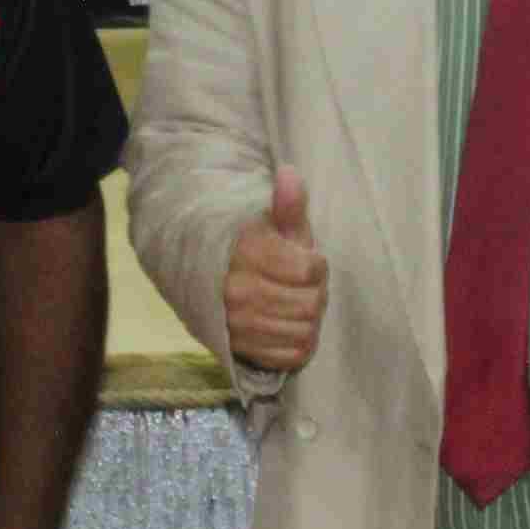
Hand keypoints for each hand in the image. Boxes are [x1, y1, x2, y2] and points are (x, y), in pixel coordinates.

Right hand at [222, 165, 326, 372]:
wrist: (212, 280)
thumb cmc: (255, 247)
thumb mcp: (272, 222)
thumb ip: (287, 204)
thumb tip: (289, 174)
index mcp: (247, 253)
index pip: (309, 271)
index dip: (317, 265)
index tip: (307, 260)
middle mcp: (238, 291)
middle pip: (310, 303)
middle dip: (316, 292)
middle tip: (305, 286)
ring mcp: (238, 324)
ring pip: (304, 330)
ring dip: (309, 318)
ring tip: (298, 304)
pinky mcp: (243, 349)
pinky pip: (293, 355)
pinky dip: (300, 341)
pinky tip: (290, 324)